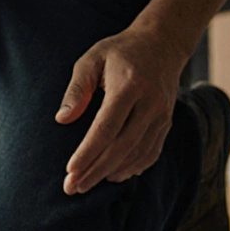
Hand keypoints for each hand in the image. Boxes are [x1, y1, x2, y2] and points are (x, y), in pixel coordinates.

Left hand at [56, 26, 188, 195]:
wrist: (163, 43)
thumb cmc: (119, 51)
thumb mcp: (91, 59)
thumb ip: (77, 89)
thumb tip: (62, 120)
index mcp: (130, 85)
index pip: (107, 127)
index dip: (88, 152)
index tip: (70, 170)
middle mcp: (151, 103)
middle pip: (122, 146)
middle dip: (96, 170)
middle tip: (72, 187)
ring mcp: (163, 115)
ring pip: (137, 154)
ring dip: (111, 173)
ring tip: (86, 184)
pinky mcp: (167, 123)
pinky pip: (151, 153)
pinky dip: (132, 168)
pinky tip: (113, 175)